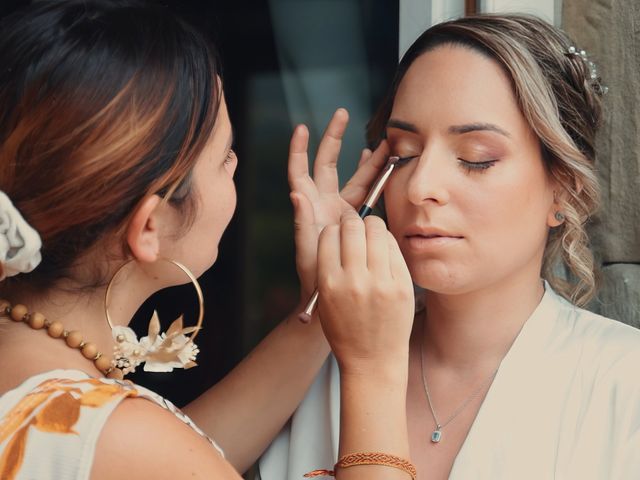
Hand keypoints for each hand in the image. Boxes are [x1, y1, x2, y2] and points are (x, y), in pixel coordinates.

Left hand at [288, 108, 388, 299]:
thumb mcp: (306, 250)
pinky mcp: (353, 218)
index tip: (301, 128)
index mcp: (309, 207)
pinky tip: (380, 162)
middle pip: (327, 163)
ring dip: (365, 158)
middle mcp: (323, 203)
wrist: (328, 294)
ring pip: (353, 175)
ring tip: (379, 139)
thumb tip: (295, 194)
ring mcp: (339, 209)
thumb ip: (302, 222)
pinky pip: (364, 192)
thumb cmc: (312, 276)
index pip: (300, 171)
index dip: (299, 149)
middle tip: (342, 113)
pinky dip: (372, 176)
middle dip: (334, 138)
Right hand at [316, 210, 413, 375]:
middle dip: (352, 222)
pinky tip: (384, 249)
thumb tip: (338, 229)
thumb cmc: (345, 328)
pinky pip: (394, 247)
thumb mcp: (326, 300)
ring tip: (371, 233)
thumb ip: (329, 266)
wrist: (373, 359)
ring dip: (372, 226)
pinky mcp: (402, 285)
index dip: (333, 230)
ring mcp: (381, 282)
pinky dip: (387, 242)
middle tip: (355, 225)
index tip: (338, 233)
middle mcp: (354, 280)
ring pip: (376, 230)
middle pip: (352, 227)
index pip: (329, 234)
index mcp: (330, 283)